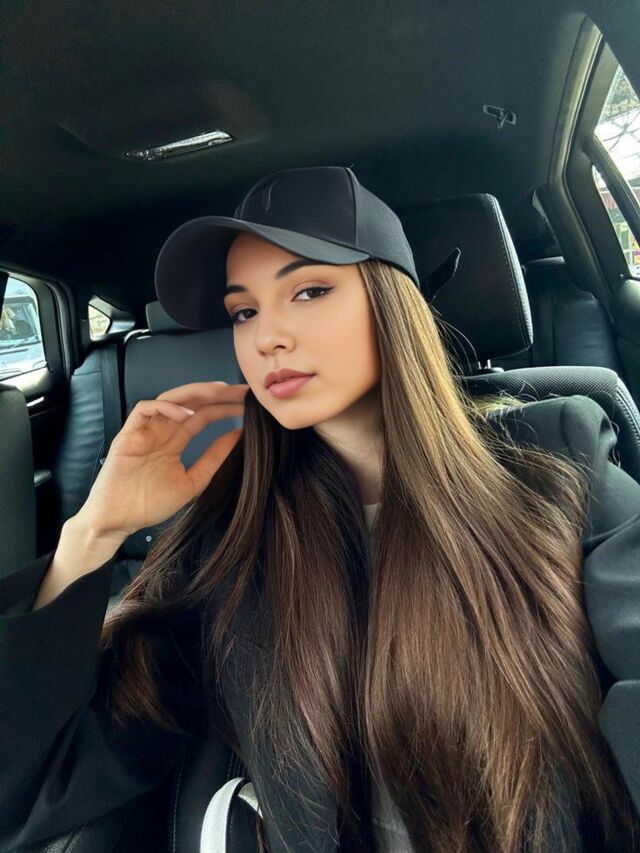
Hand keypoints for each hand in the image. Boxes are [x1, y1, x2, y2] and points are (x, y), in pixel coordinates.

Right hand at [76, 381, 248, 537]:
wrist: (119, 520)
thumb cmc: (150, 504)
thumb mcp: (193, 481)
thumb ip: (213, 459)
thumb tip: (239, 435)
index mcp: (175, 440)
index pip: (204, 415)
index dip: (225, 407)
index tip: (250, 404)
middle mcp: (162, 430)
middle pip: (191, 402)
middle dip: (217, 394)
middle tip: (243, 391)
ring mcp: (145, 430)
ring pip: (171, 398)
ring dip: (196, 393)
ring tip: (220, 392)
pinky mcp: (128, 433)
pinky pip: (146, 409)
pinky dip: (166, 407)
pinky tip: (187, 414)